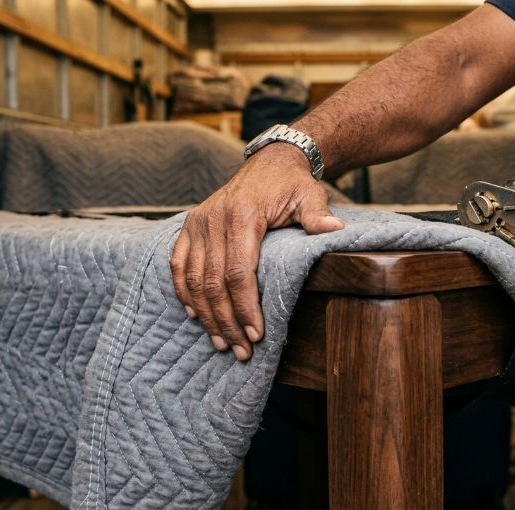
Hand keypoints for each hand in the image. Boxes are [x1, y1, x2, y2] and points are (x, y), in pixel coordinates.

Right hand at [170, 144, 343, 359]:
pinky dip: (184, 291)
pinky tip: (195, 315)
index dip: (246, 307)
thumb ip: (318, 215)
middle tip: (240, 351)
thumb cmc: (292, 184)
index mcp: (243, 215)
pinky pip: (179, 264)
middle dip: (227, 322)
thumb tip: (335, 229)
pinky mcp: (190, 225)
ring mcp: (198, 222)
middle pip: (214, 283)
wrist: (270, 162)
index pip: (239, 272)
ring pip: (195, 279)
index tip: (255, 335)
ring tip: (221, 343)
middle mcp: (214, 219)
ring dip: (206, 315)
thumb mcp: (310, 195)